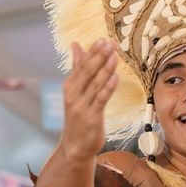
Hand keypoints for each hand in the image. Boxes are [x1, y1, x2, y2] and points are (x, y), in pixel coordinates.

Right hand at [60, 39, 118, 160]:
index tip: (102, 39)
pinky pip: (101, 99)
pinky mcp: (91, 117)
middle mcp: (73, 95)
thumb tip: (76, 45)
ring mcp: (81, 106)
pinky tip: (115, 77)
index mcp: (70, 87)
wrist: (75, 146)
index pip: (81, 65)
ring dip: (105, 68)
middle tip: (109, 43)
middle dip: (98, 56)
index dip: (92, 52)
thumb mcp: (75, 91)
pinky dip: (108, 87)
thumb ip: (78, 69)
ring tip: (114, 55)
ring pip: (95, 84)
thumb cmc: (78, 116)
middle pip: (87, 72)